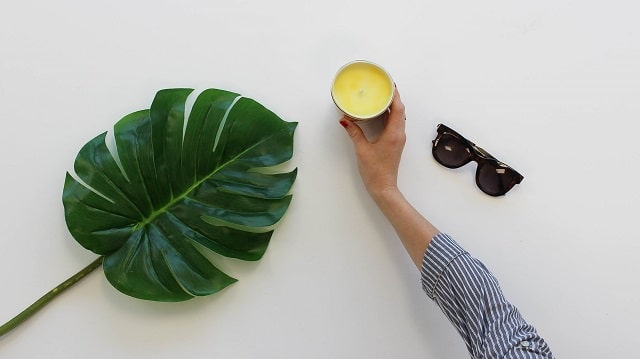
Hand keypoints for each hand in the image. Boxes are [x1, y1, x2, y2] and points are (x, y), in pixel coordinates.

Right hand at [339, 86, 405, 200]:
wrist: (383, 188)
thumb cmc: (375, 171)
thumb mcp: (362, 149)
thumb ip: (354, 132)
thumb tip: (345, 119)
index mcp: (394, 133)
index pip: (398, 108)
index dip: (395, 95)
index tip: (389, 83)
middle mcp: (399, 134)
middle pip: (400, 110)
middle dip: (394, 97)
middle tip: (385, 86)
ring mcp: (398, 139)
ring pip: (399, 117)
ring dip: (393, 106)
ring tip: (383, 96)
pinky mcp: (395, 143)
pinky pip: (395, 124)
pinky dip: (390, 115)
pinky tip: (381, 112)